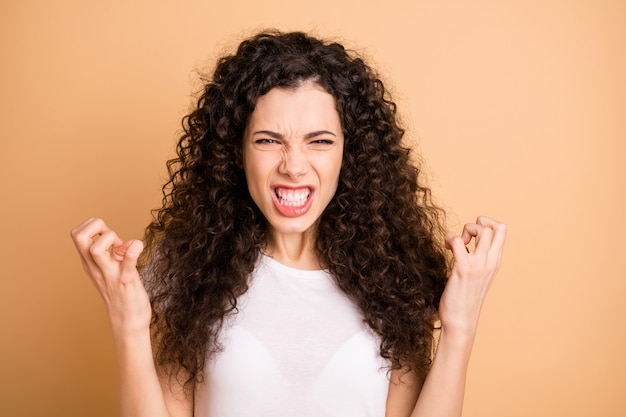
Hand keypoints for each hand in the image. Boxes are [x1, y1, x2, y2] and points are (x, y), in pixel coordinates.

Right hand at [70, 218, 150, 336]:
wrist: (127, 325)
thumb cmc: (122, 297)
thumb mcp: (111, 272)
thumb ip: (114, 256)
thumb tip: (123, 243)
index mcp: (90, 265)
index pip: (77, 234)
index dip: (93, 227)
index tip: (108, 236)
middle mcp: (96, 269)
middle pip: (79, 237)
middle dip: (95, 225)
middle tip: (112, 237)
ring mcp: (110, 275)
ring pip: (96, 249)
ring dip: (111, 238)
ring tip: (123, 248)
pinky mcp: (126, 281)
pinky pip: (128, 261)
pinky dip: (135, 249)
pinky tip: (138, 249)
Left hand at [438, 216, 506, 337]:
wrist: (460, 321)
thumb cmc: (464, 299)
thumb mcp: (477, 275)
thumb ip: (477, 259)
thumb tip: (467, 243)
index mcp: (494, 262)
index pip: (502, 231)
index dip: (487, 224)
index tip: (473, 237)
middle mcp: (490, 262)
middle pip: (496, 227)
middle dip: (478, 224)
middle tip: (465, 239)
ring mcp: (478, 265)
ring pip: (481, 230)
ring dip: (465, 230)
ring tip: (455, 245)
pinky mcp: (463, 269)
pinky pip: (458, 241)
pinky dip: (450, 238)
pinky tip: (446, 249)